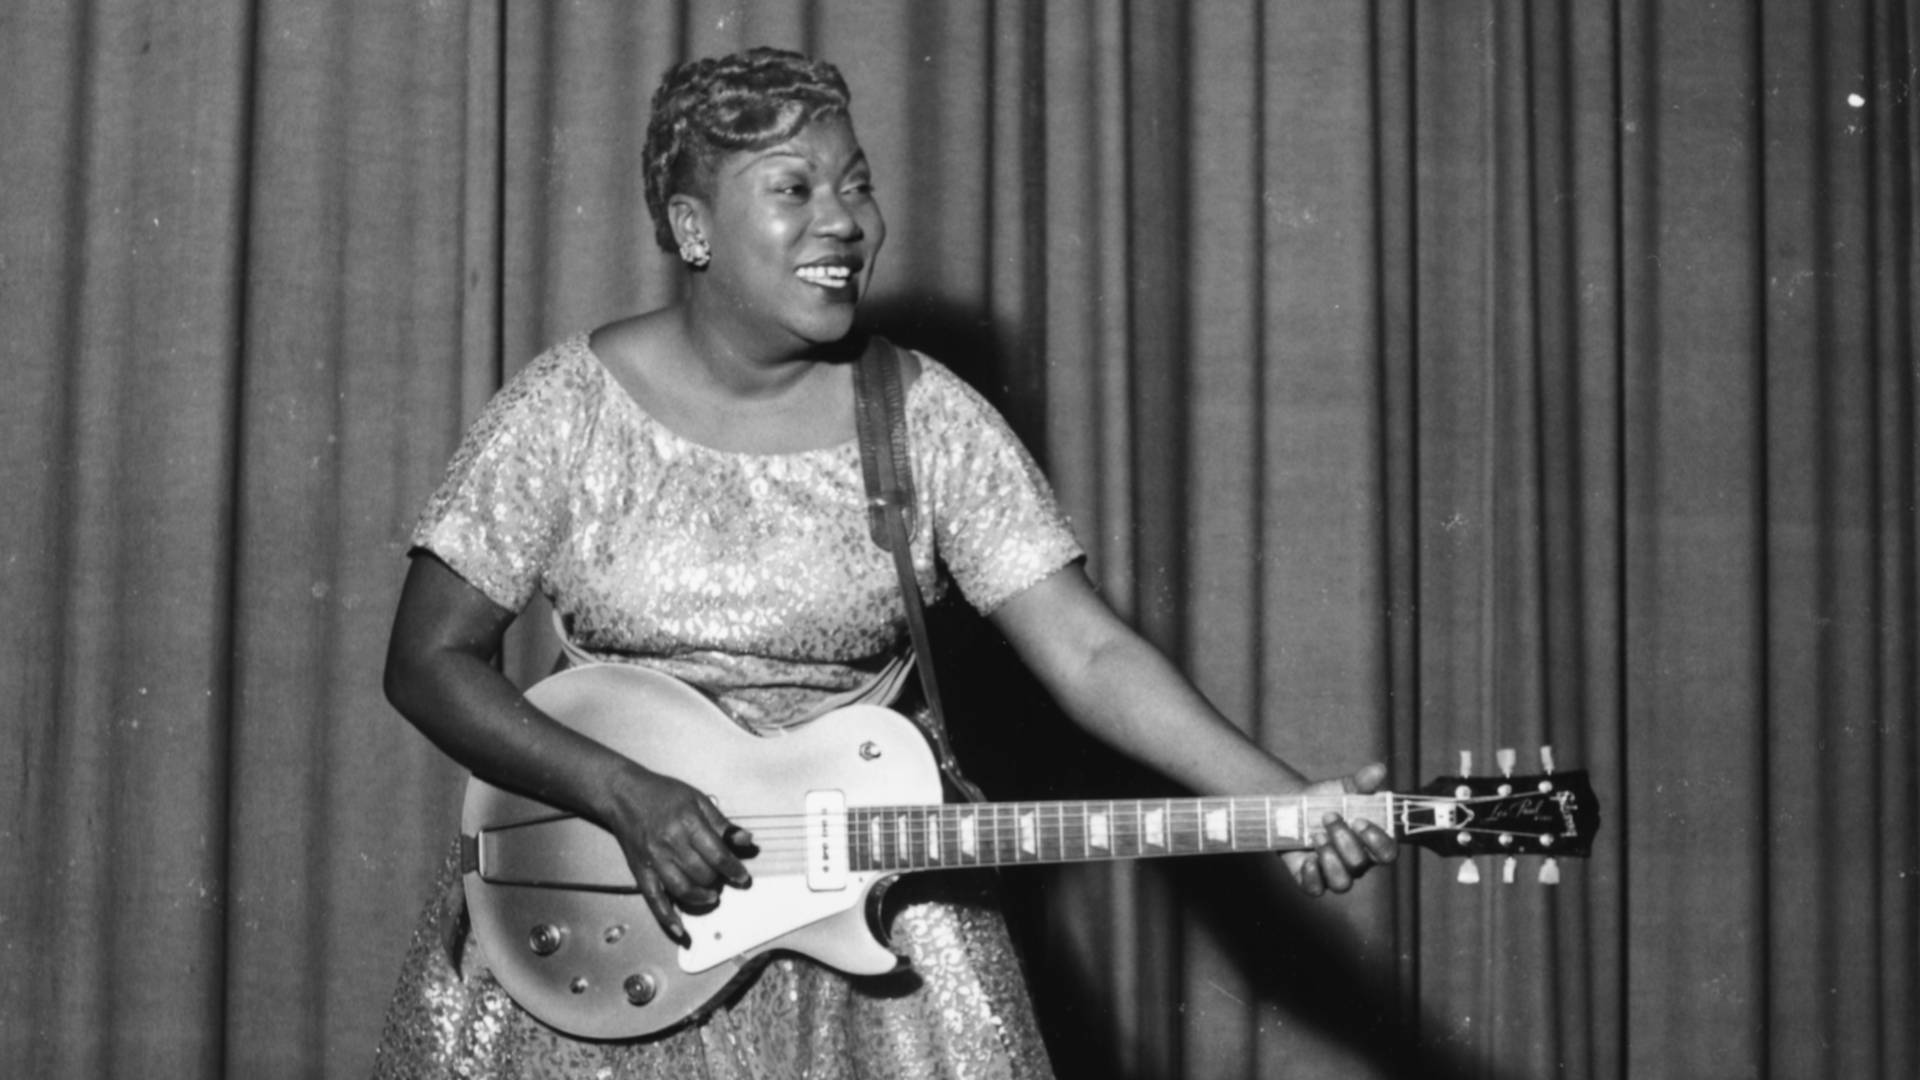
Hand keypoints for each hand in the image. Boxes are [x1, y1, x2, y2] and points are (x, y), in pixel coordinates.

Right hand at [600, 765, 754, 945]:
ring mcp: (654, 859)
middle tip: (722, 880)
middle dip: (717, 881)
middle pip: (702, 874)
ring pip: (682, 889)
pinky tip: (681, 930)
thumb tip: (746, 840)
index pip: (717, 854)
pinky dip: (668, 918)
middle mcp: (670, 843)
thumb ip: (722, 823)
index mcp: (688, 823)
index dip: (733, 869)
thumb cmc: (662, 795)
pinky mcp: (640, 871)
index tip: (742, 877)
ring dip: (701, 898)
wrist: (624, 794)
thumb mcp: (697, 799)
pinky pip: (654, 899)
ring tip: (711, 896)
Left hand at [1282, 762, 1396, 895]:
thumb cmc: (1325, 799)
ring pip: (1341, 883)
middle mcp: (1357, 862)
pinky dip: (1312, 877)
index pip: (1388, 853)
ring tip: (1315, 836)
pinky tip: (1307, 859)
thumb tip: (1378, 770)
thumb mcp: (1343, 788)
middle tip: (1328, 816)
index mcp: (1371, 843)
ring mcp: (1334, 873)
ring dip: (1330, 859)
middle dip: (1344, 840)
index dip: (1377, 841)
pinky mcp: (1311, 879)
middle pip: (1360, 864)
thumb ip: (1362, 782)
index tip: (1359, 821)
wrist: (1292, 808)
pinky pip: (1316, 889)